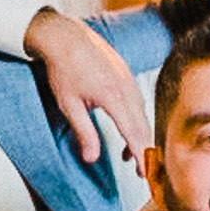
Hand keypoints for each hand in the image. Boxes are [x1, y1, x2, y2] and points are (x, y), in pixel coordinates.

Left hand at [22, 3, 150, 171]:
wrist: (64, 36)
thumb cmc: (63, 69)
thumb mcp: (69, 105)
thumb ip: (84, 133)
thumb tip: (91, 159)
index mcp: (113, 98)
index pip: (134, 135)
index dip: (142, 157)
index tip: (146, 175)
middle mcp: (127, 89)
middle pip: (143, 128)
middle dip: (145, 151)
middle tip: (143, 173)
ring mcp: (129, 80)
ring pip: (142, 116)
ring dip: (139, 137)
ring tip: (129, 156)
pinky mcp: (127, 75)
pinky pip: (138, 103)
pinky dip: (135, 121)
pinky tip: (125, 128)